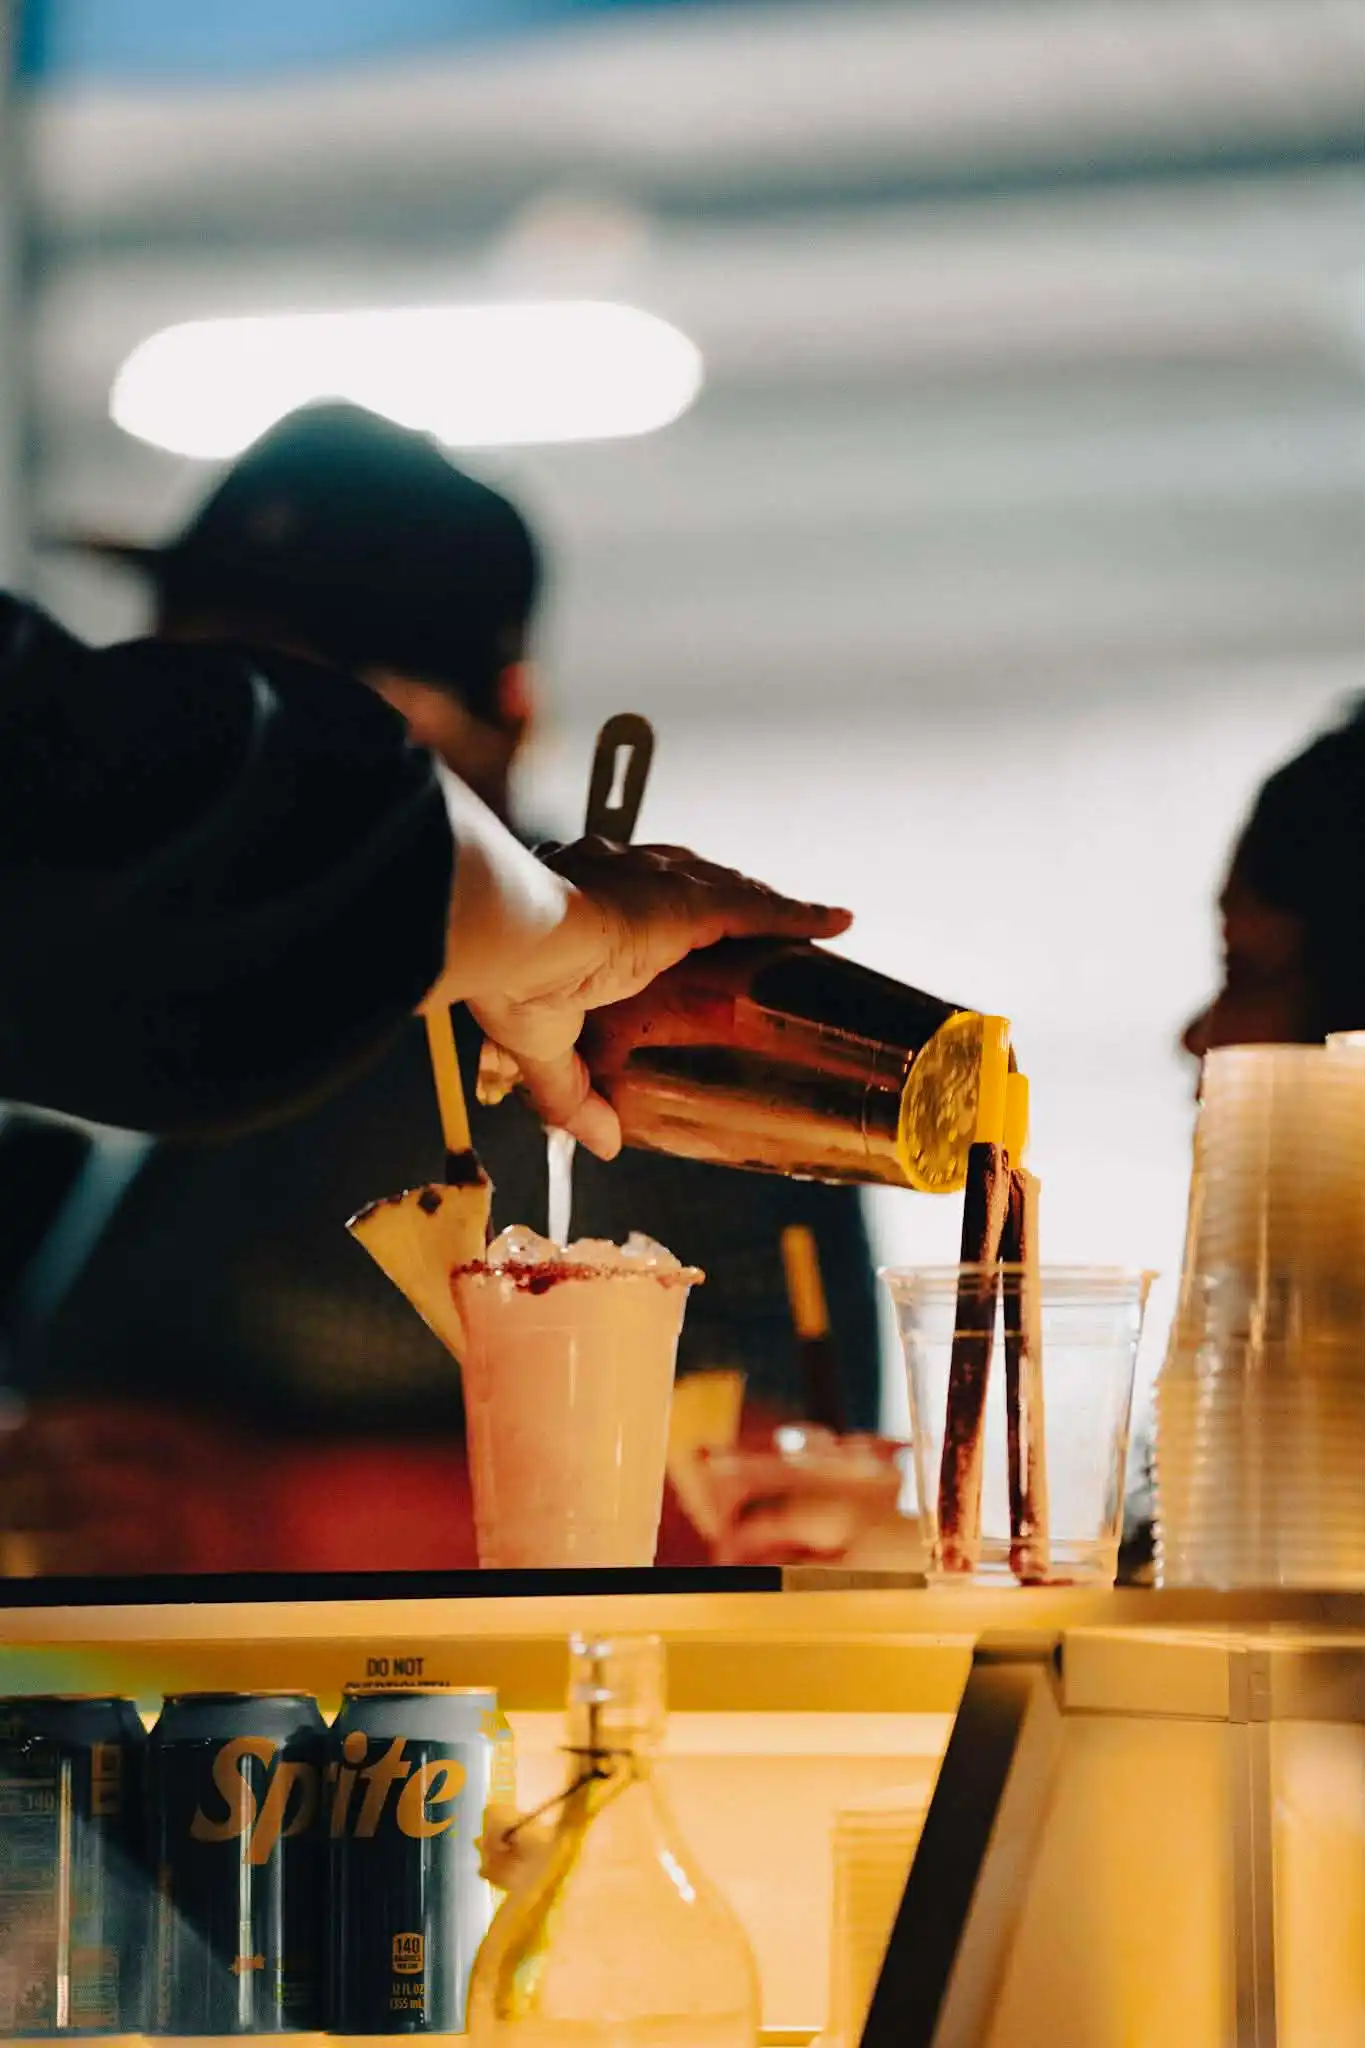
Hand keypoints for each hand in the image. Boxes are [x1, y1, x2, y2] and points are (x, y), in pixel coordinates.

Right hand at [435, 783, 850, 1156]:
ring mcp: (660, 885)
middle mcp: (620, 877)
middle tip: (750, 930)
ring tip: (804, 925)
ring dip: (766, 906)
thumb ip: (575, 1096)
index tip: (674, 932)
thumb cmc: (510, 979)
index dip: (658, 913)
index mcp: (576, 903)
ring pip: (729, 890)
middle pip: (689, 883)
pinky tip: (836, 922)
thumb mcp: (541, 1046)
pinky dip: (801, 914)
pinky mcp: (692, 901)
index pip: (631, 900)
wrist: (513, 936)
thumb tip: (603, 1144)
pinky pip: (761, 907)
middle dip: (721, 900)